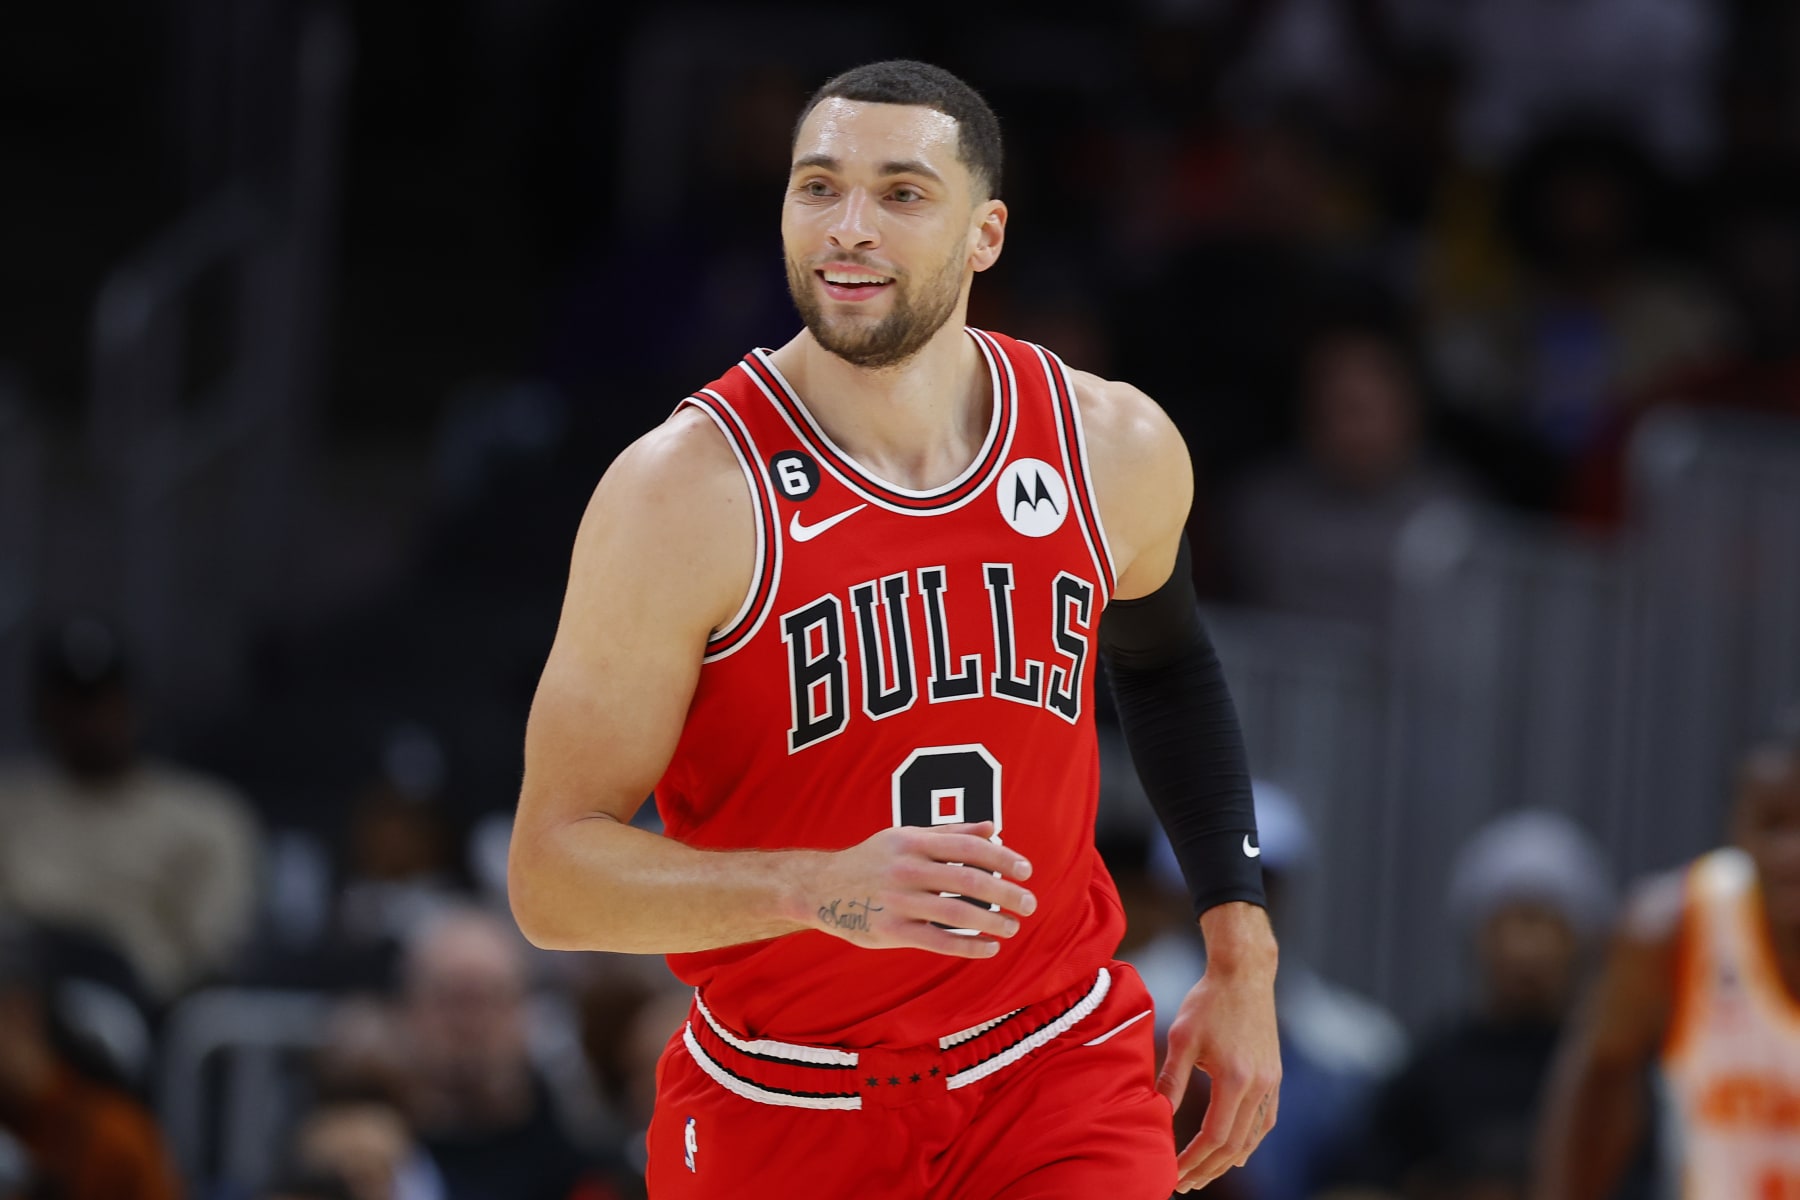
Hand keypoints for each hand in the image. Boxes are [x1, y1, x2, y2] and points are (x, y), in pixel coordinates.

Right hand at [807, 822, 1035, 957]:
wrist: (821, 888)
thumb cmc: (873, 860)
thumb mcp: (907, 837)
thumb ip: (951, 833)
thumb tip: (994, 829)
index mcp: (913, 841)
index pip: (968, 847)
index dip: (1002, 858)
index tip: (1026, 871)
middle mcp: (906, 869)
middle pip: (967, 880)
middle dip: (1005, 893)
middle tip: (1029, 904)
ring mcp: (898, 901)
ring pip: (955, 913)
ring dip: (991, 922)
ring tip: (1012, 928)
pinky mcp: (890, 931)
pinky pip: (937, 941)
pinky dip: (967, 946)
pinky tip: (989, 948)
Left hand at [1158, 909, 1280, 1191]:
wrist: (1244, 972)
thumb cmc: (1208, 1001)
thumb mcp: (1182, 1038)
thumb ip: (1171, 1080)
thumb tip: (1155, 1115)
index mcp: (1236, 1079)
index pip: (1214, 1137)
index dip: (1193, 1160)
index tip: (1172, 1174)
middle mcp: (1259, 1086)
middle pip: (1235, 1146)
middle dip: (1208, 1169)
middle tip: (1182, 1184)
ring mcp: (1271, 1081)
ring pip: (1253, 1137)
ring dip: (1228, 1161)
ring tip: (1204, 1174)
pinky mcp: (1275, 1074)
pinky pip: (1266, 1120)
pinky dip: (1250, 1141)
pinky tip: (1237, 1153)